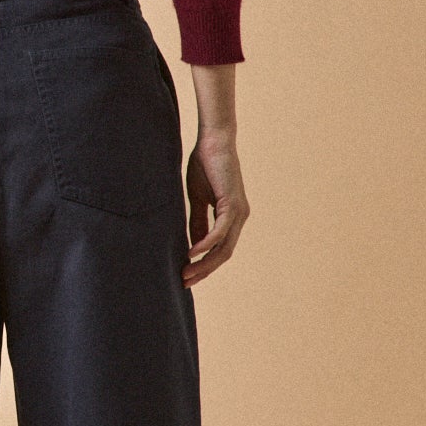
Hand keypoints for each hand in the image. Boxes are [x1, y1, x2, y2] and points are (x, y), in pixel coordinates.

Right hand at [183, 130, 248, 285]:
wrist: (213, 142)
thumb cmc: (205, 166)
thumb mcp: (198, 200)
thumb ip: (198, 222)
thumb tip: (193, 245)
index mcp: (232, 217)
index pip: (221, 250)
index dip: (205, 265)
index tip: (188, 276)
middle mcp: (240, 218)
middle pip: (224, 254)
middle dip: (204, 270)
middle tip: (185, 282)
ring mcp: (239, 212)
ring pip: (224, 248)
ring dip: (205, 263)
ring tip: (186, 273)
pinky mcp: (232, 204)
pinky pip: (220, 232)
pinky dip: (206, 244)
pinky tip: (192, 253)